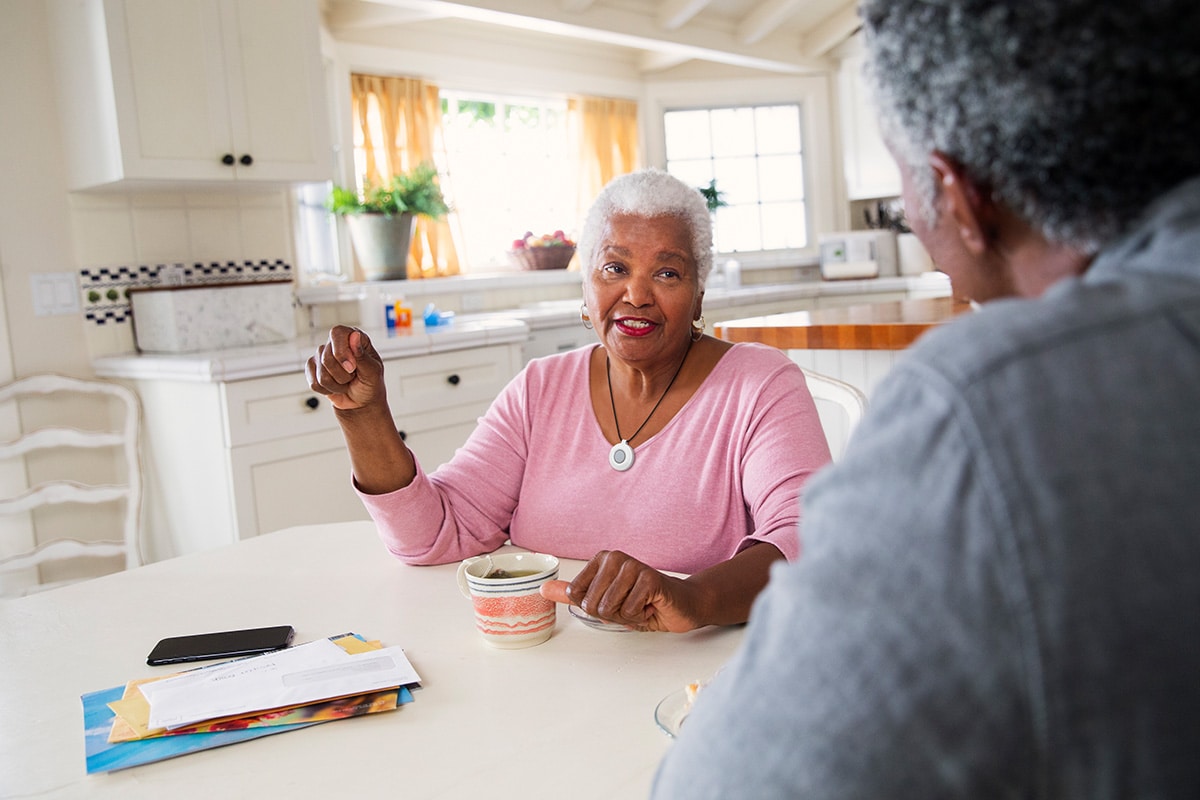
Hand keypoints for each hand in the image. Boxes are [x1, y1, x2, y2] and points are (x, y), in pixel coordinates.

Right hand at [305, 326, 385, 410]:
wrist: (362, 402)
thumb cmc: (370, 384)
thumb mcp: (373, 371)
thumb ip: (362, 355)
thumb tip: (354, 336)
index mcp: (352, 337)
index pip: (337, 333)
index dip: (341, 352)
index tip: (352, 368)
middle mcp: (335, 343)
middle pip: (326, 358)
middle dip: (342, 375)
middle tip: (353, 377)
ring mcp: (322, 355)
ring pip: (321, 373)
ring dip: (337, 385)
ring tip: (346, 382)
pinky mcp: (313, 368)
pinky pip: (314, 383)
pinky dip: (328, 390)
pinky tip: (336, 387)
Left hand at [540, 550, 700, 632]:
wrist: (679, 605)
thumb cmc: (642, 601)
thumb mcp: (602, 600)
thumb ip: (572, 593)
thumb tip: (543, 589)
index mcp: (601, 560)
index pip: (576, 595)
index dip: (594, 608)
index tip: (613, 601)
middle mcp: (615, 558)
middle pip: (592, 604)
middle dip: (611, 614)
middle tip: (630, 604)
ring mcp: (633, 566)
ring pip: (610, 608)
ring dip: (626, 616)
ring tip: (641, 604)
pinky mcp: (650, 578)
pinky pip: (630, 611)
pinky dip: (640, 616)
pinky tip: (651, 605)